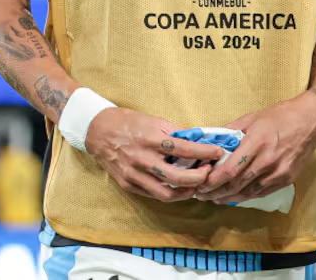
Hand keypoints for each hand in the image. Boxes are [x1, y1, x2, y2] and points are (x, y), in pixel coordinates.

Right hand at [84, 107, 226, 202]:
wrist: (97, 130)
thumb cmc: (128, 122)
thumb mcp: (154, 120)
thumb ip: (174, 133)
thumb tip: (197, 141)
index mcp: (151, 139)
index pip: (184, 149)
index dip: (205, 153)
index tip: (218, 153)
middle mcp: (143, 158)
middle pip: (178, 177)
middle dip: (199, 178)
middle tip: (209, 172)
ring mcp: (134, 174)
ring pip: (166, 194)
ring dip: (186, 192)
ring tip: (196, 184)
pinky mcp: (128, 185)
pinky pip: (153, 195)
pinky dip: (169, 194)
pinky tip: (178, 188)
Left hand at [196, 92, 315, 204]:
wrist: (311, 120)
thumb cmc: (280, 116)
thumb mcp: (253, 118)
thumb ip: (231, 131)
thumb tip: (211, 142)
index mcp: (257, 142)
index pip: (230, 170)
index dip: (212, 181)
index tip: (200, 185)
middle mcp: (268, 160)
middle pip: (236, 184)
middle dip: (216, 193)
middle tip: (201, 195)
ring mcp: (279, 172)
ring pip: (248, 193)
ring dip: (228, 198)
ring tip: (214, 199)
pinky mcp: (287, 179)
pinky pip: (261, 192)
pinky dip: (245, 196)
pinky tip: (234, 196)